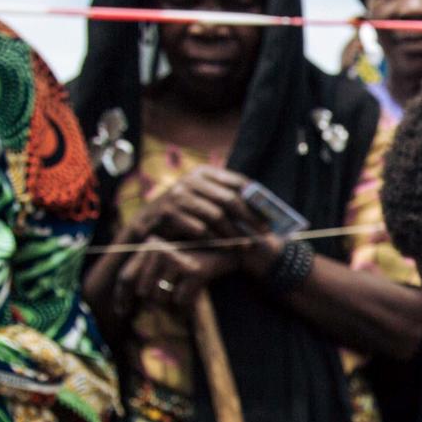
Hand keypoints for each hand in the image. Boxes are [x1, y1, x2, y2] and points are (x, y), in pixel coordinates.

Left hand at [113, 240, 239, 314]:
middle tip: (168, 306)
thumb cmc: (198, 261)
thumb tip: (124, 305)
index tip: (121, 312)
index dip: (121, 297)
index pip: (126, 276)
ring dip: (172, 306)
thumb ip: (150, 276)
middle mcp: (160, 249)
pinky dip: (187, 304)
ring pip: (161, 297)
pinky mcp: (194, 270)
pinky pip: (180, 299)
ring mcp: (177, 259)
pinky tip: (195, 296)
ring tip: (184, 297)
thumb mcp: (172, 262)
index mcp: (150, 246)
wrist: (232, 252)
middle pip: (144, 292)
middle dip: (155, 303)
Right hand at [131, 166, 264, 243]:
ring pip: (216, 216)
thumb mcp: (203, 197)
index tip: (271, 215)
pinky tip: (227, 248)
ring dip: (234, 233)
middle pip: (229, 199)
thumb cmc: (185, 212)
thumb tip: (263, 207)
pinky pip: (200, 229)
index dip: (257, 200)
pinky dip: (217, 240)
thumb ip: (225, 197)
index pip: (238, 182)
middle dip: (250, 218)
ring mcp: (179, 196)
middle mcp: (191, 180)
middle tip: (264, 233)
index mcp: (204, 172)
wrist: (149, 223)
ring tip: (247, 245)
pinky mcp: (170, 214)